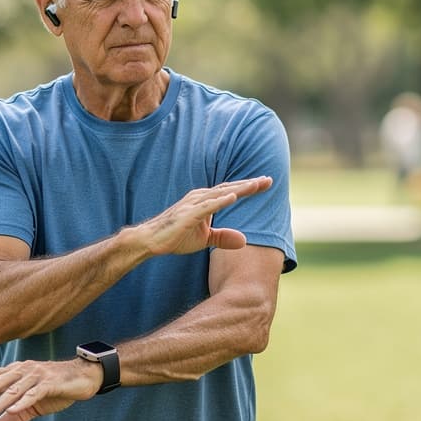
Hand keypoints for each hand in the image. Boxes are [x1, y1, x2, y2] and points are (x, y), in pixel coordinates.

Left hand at [0, 358, 100, 420]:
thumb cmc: (57, 388)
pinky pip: (34, 394)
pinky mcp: (51, 384)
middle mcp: (24, 371)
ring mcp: (37, 376)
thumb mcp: (34, 405)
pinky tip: (12, 411)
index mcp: (17, 373)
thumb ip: (16, 416)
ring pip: (14, 390)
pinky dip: (23, 402)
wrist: (85, 376)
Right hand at [136, 177, 271, 256]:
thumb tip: (245, 241)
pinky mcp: (187, 214)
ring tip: (256, 185)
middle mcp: (200, 197)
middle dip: (250, 184)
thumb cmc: (175, 236)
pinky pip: (207, 206)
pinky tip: (233, 197)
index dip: (249, 187)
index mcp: (205, 201)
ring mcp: (193, 204)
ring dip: (239, 189)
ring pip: (221, 194)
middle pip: (229, 188)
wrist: (151, 241)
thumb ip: (223, 237)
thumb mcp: (205, 239)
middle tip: (269, 180)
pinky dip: (220, 201)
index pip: (231, 191)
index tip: (267, 183)